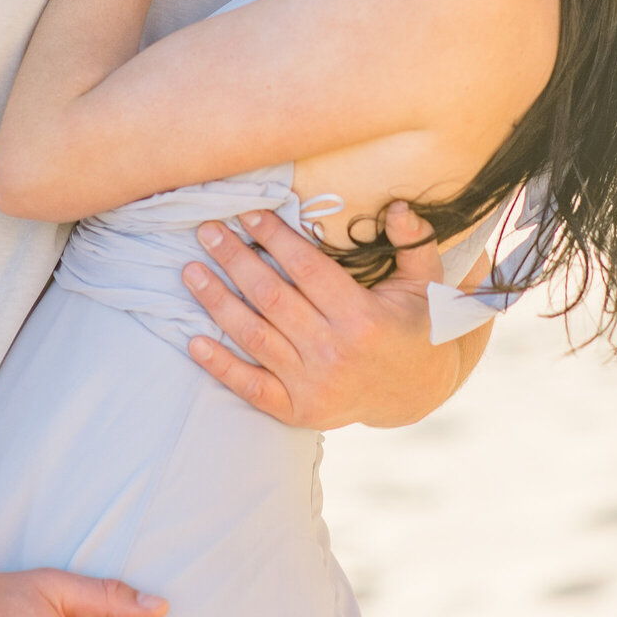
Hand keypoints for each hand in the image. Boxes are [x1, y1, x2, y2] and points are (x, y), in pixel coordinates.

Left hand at [182, 202, 490, 428]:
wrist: (417, 391)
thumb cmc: (416, 325)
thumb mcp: (425, 282)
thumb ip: (413, 242)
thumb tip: (398, 206)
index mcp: (363, 318)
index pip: (307, 269)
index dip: (274, 238)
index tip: (247, 215)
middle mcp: (335, 352)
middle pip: (271, 298)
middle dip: (234, 260)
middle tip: (206, 232)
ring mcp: (314, 385)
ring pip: (254, 337)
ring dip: (217, 302)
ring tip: (191, 272)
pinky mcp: (299, 410)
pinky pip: (251, 387)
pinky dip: (220, 366)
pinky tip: (194, 341)